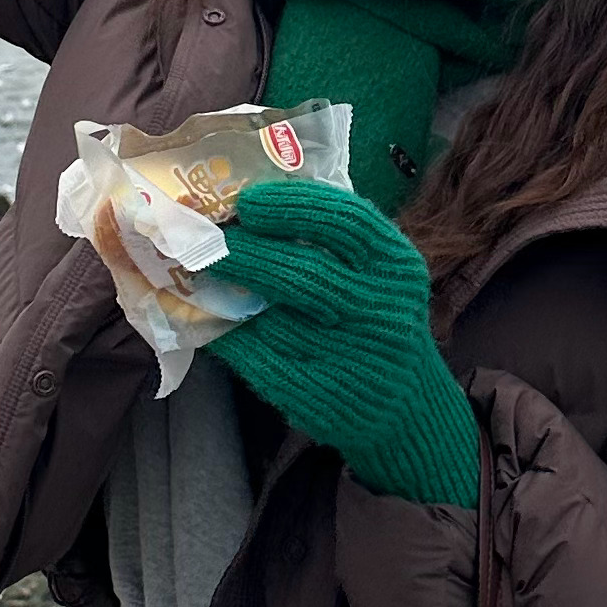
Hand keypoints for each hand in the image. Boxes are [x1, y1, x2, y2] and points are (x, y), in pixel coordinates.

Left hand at [214, 183, 479, 506]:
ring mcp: (352, 358)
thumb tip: (249, 208)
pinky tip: (211, 321)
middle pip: (306, 273)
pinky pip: (262, 360)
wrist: (407, 403)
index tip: (248, 203)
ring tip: (199, 276)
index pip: (346, 222)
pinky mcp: (321, 396)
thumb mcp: (378, 274)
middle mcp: (381, 311)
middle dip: (248, 254)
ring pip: (276, 321)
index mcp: (396, 267)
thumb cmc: (378, 320)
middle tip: (206, 243)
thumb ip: (331, 243)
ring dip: (228, 297)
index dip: (293, 206)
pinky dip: (230, 337)